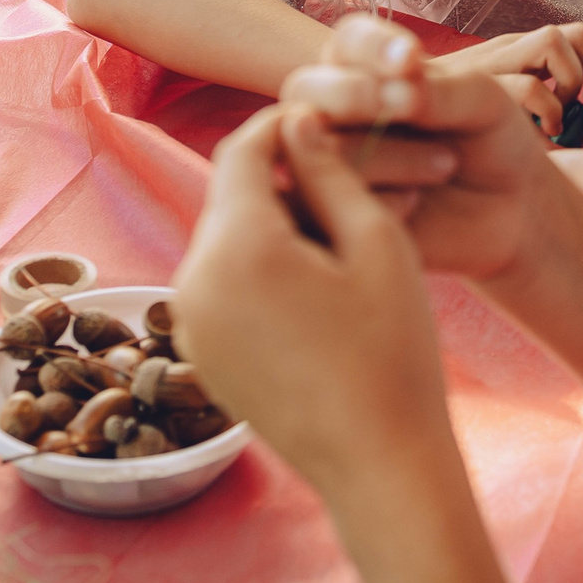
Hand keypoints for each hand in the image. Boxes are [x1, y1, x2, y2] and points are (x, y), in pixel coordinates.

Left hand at [174, 104, 457, 491]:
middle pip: (230, 194)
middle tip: (349, 189)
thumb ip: (330, 172)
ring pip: (226, 237)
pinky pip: (222, 283)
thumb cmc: (393, 352)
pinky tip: (317, 293)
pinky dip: (260, 269)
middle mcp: (193, 280)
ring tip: (339, 246)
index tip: (331, 124)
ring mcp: (190, 322)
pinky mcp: (200, 352)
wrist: (379, 463)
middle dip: (281, 179)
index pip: (243, 149)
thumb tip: (297, 119)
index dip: (286, 125)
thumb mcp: (377, 242)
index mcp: (236, 246)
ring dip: (272, 224)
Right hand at [275, 15, 559, 281]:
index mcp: (367, 67)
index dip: (371, 47)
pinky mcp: (326, 213)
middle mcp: (335, 109)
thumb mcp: (483, 103)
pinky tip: (415, 203)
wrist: (508, 207)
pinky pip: (322, 203)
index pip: (347, 41)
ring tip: (445, 164)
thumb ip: (441, 90)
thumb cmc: (491, 140)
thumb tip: (399, 93)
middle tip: (411, 106)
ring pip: (317, 147)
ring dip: (385, 153)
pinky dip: (376, 199)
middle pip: (304, 88)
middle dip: (354, 94)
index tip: (412, 60)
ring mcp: (324, 161)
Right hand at [429, 21, 582, 131]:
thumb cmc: (448, 127)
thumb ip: (547, 124)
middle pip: (576, 34)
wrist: (384, 109)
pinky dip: (547, 109)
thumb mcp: (505, 119)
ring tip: (562, 121)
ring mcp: (492, 58)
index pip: (579, 41)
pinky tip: (542, 137)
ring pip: (554, 43)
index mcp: (521, 54)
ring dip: (571, 84)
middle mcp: (510, 48)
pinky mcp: (475, 79)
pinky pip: (527, 84)